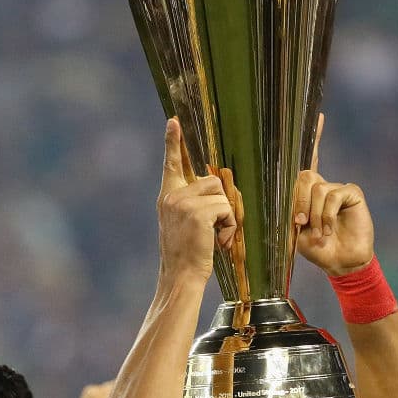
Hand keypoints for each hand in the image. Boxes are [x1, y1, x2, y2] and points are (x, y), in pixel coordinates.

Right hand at [157, 118, 235, 284]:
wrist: (180, 276)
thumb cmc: (187, 254)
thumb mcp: (184, 224)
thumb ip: (192, 204)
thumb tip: (215, 189)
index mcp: (167, 196)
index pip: (171, 163)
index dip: (172, 142)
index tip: (174, 121)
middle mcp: (172, 195)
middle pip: (212, 182)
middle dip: (221, 204)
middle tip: (215, 229)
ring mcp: (183, 202)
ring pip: (221, 195)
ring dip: (226, 216)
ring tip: (215, 236)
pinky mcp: (197, 212)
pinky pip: (226, 208)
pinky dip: (229, 226)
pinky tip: (218, 242)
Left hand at [294, 114, 373, 275]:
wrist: (340, 263)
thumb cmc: (317, 248)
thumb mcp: (295, 231)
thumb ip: (291, 209)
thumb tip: (292, 192)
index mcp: (308, 192)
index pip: (308, 161)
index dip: (313, 138)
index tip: (318, 116)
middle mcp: (323, 186)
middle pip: (304, 176)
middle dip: (299, 202)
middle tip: (301, 224)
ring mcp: (338, 188)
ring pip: (317, 188)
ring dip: (313, 214)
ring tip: (319, 232)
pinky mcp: (352, 194)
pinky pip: (333, 195)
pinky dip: (326, 214)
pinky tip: (329, 229)